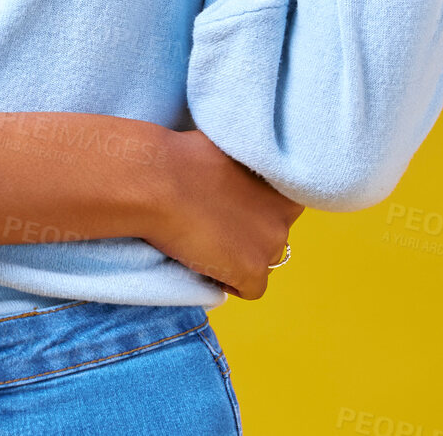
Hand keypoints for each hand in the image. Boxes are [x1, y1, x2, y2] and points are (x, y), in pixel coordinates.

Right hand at [141, 129, 304, 299]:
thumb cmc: (182, 159)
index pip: (278, 208)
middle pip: (270, 235)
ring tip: (206, 241)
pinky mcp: (254, 270)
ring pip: (262, 262)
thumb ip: (246, 172)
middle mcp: (285, 213)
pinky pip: (249, 289)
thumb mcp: (228, 153)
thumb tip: (240, 186)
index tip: (227, 207)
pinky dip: (228, 281)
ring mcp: (272, 243)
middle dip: (246, 234)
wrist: (157, 180)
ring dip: (239, 258)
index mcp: (281, 180)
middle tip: (213, 223)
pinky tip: (205, 260)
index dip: (251, 210)